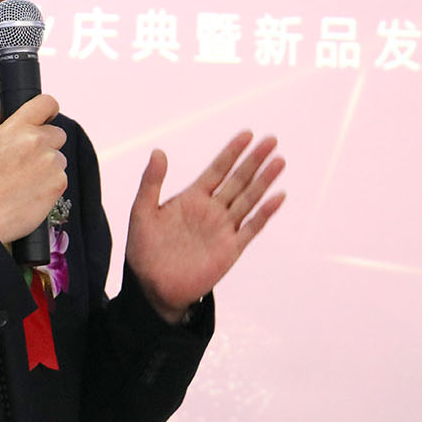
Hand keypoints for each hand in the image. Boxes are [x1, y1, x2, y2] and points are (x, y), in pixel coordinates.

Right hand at [0, 94, 67, 243]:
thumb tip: (1, 99)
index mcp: (17, 127)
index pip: (47, 102)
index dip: (48, 109)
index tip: (46, 117)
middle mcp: (37, 141)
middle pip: (57, 133)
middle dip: (46, 144)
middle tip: (26, 160)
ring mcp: (50, 162)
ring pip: (59, 156)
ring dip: (48, 165)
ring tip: (26, 178)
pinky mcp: (59, 182)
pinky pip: (61, 176)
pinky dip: (51, 183)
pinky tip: (32, 190)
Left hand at [125, 131, 285, 324]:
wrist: (152, 287)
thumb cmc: (144, 250)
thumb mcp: (142, 211)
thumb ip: (151, 182)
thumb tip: (159, 151)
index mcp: (192, 198)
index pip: (217, 169)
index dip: (232, 152)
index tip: (247, 134)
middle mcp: (212, 210)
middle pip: (238, 179)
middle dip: (254, 160)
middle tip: (271, 139)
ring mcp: (223, 229)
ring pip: (248, 199)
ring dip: (264, 180)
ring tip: (279, 161)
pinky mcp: (230, 249)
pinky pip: (251, 228)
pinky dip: (265, 213)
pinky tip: (278, 196)